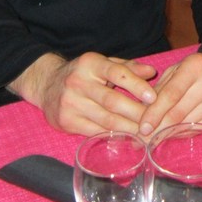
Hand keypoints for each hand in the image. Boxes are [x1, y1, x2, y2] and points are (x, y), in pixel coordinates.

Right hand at [10, 52, 157, 135]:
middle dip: (136, 113)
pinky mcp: (66, 121)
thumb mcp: (103, 64)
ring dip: (128, 128)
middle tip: (155, 122)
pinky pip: (94, 131)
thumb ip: (127, 67)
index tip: (153, 97)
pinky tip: (127, 138)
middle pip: (112, 101)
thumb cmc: (83, 74)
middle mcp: (78, 82)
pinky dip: (113, 136)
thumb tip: (151, 72)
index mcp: (91, 63)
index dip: (136, 85)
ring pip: (105, 119)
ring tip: (146, 133)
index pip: (117, 73)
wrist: (47, 84)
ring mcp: (70, 103)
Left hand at [139, 48, 201, 136]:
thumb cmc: (195, 69)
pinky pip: (195, 130)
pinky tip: (169, 135)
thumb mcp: (176, 69)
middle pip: (178, 112)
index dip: (155, 112)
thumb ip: (159, 88)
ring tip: (151, 139)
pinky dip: (180, 134)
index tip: (142, 127)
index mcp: (195, 66)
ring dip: (166, 134)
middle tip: (141, 139)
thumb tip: (141, 113)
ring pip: (186, 125)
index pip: (171, 94)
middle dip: (157, 128)